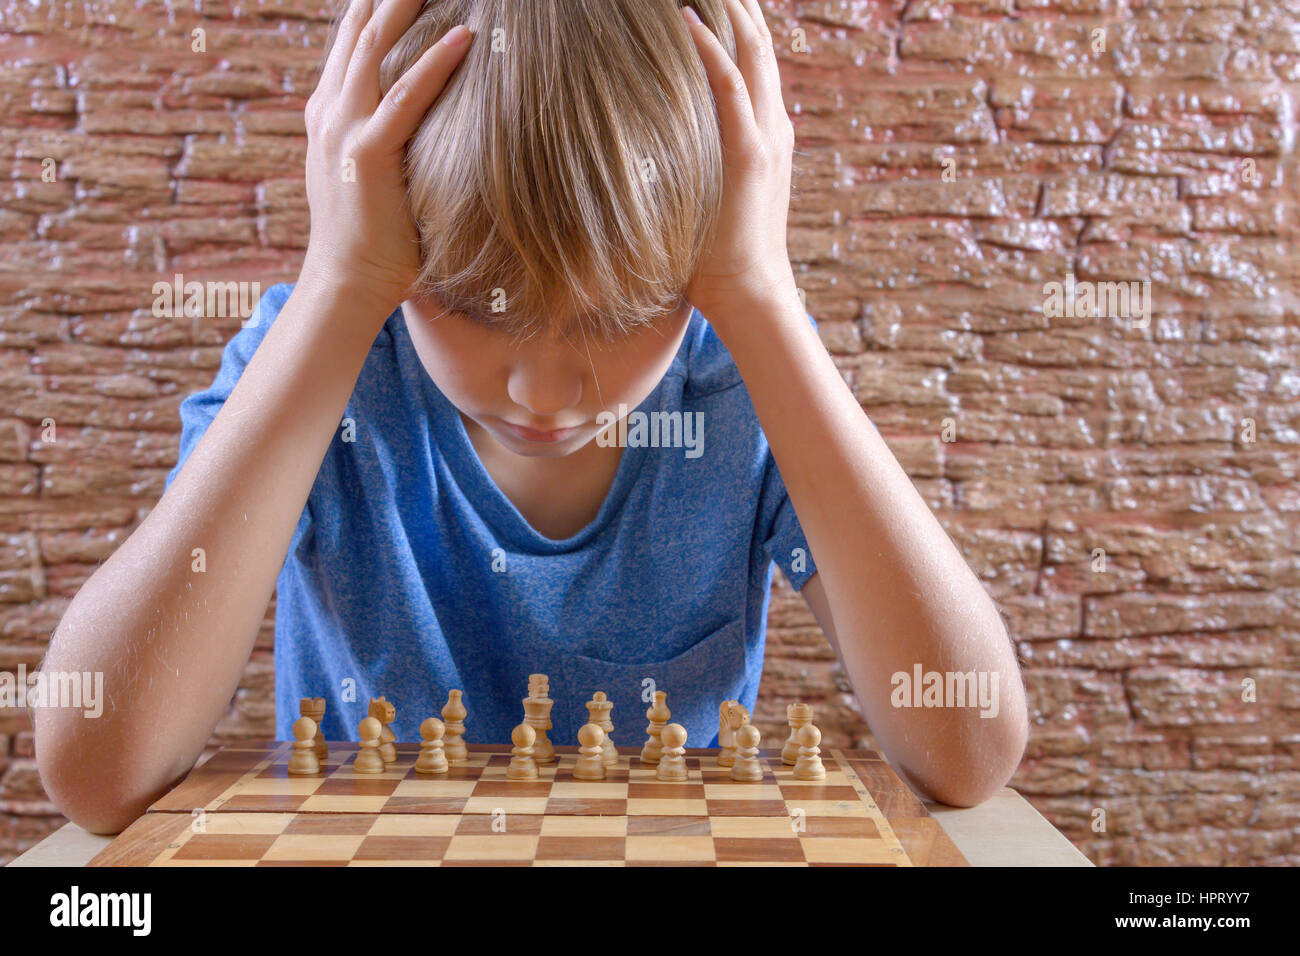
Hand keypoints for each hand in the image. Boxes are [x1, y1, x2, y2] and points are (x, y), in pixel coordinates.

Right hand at [300, 0, 472, 310]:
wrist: (346, 282)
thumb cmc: (371, 237)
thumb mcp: (371, 173)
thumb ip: (385, 137)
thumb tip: (422, 120)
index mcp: (330, 110)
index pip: (352, 39)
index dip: (374, 2)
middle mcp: (330, 109)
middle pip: (360, 28)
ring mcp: (344, 128)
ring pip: (376, 48)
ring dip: (408, 5)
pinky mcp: (368, 153)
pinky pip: (406, 98)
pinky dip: (434, 63)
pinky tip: (463, 36)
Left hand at [680, 1, 798, 327]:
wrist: (748, 290)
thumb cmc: (718, 255)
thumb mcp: (710, 196)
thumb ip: (696, 166)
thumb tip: (652, 154)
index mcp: (766, 132)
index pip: (755, 59)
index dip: (738, 21)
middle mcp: (772, 124)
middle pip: (758, 42)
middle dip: (738, 3)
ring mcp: (764, 135)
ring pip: (751, 51)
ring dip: (728, 8)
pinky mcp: (748, 151)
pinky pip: (729, 84)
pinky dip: (709, 46)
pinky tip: (684, 18)